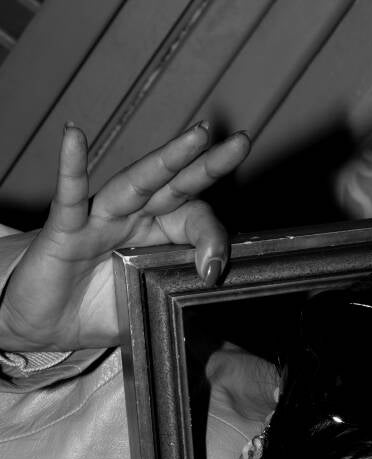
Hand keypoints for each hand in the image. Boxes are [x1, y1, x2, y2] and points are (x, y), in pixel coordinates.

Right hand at [0, 122, 249, 350]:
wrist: (43, 323)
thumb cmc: (93, 311)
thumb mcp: (145, 310)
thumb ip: (176, 306)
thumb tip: (213, 322)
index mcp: (156, 237)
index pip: (193, 222)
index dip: (212, 240)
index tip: (214, 271)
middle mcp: (132, 220)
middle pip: (176, 187)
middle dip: (209, 165)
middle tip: (241, 143)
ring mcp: (99, 220)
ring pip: (135, 183)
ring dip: (167, 159)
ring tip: (198, 135)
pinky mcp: (64, 230)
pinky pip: (69, 197)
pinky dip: (71, 168)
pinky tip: (75, 136)